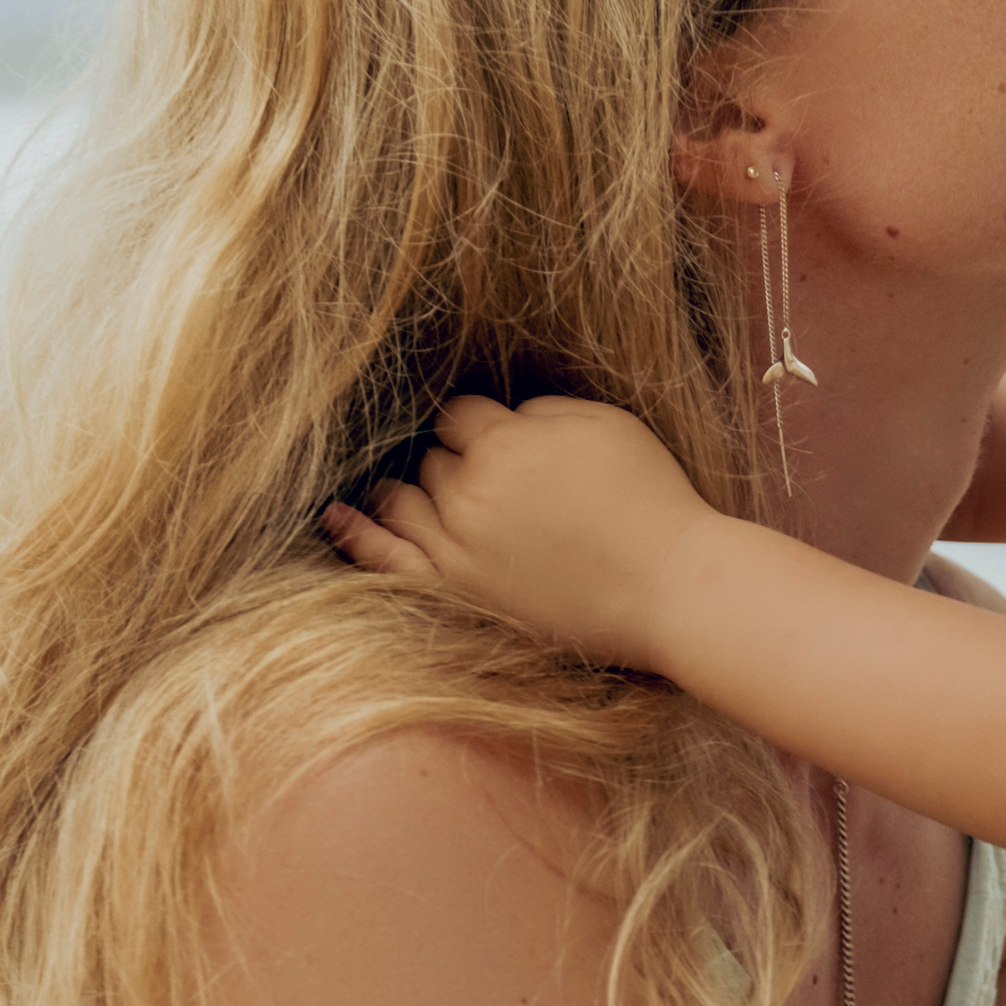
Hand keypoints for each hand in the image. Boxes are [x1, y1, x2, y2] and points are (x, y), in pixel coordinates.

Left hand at [322, 393, 712, 667]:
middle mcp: (468, 493)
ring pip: (405, 502)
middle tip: (492, 479)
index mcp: (503, 443)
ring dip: (413, 492)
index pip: (458, 415)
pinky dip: (355, 534)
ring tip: (424, 493)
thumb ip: (539, 411)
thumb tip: (503, 417)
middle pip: (433, 461)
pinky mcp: (458, 594)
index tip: (496, 436)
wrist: (671, 586)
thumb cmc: (649, 500)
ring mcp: (455, 549)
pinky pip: (385, 560)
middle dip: (455, 462)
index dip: (477, 424)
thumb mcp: (603, 423)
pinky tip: (334, 514)